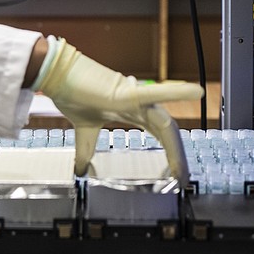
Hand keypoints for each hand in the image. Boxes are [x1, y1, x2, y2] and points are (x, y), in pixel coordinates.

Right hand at [34, 38, 202, 182]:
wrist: (57, 74)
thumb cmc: (71, 93)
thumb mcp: (83, 129)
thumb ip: (86, 149)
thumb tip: (79, 170)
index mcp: (131, 111)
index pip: (159, 134)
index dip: (170, 153)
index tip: (175, 175)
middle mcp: (138, 104)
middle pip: (166, 131)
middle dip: (176, 156)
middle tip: (181, 178)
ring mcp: (134, 97)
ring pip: (163, 122)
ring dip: (174, 147)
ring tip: (181, 169)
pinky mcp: (126, 93)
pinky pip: (153, 94)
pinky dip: (176, 91)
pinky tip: (196, 90)